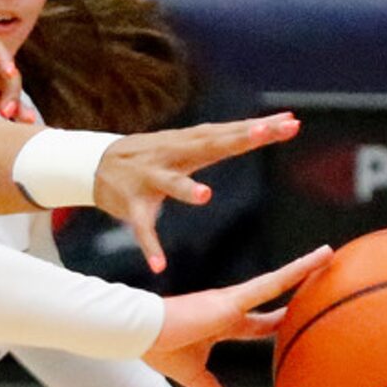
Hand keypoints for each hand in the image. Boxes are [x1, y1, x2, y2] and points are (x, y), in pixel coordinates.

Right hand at [94, 115, 301, 273]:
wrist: (97, 164)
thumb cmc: (153, 154)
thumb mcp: (189, 142)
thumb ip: (227, 137)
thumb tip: (273, 122)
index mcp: (189, 144)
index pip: (229, 133)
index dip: (258, 128)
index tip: (289, 121)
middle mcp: (172, 157)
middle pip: (209, 146)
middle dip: (236, 140)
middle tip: (264, 132)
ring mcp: (150, 180)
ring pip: (171, 184)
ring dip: (185, 189)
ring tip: (204, 196)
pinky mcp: (132, 206)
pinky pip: (142, 229)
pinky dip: (149, 246)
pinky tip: (159, 264)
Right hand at [143, 246, 330, 386]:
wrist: (141, 333)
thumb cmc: (160, 349)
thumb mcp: (191, 375)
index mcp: (221, 323)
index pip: (257, 324)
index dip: (276, 323)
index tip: (294, 321)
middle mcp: (230, 306)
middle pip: (272, 296)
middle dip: (296, 287)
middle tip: (322, 278)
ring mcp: (232, 301)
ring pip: (277, 281)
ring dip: (304, 267)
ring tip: (329, 255)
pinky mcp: (231, 300)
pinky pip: (272, 283)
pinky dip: (296, 271)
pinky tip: (317, 259)